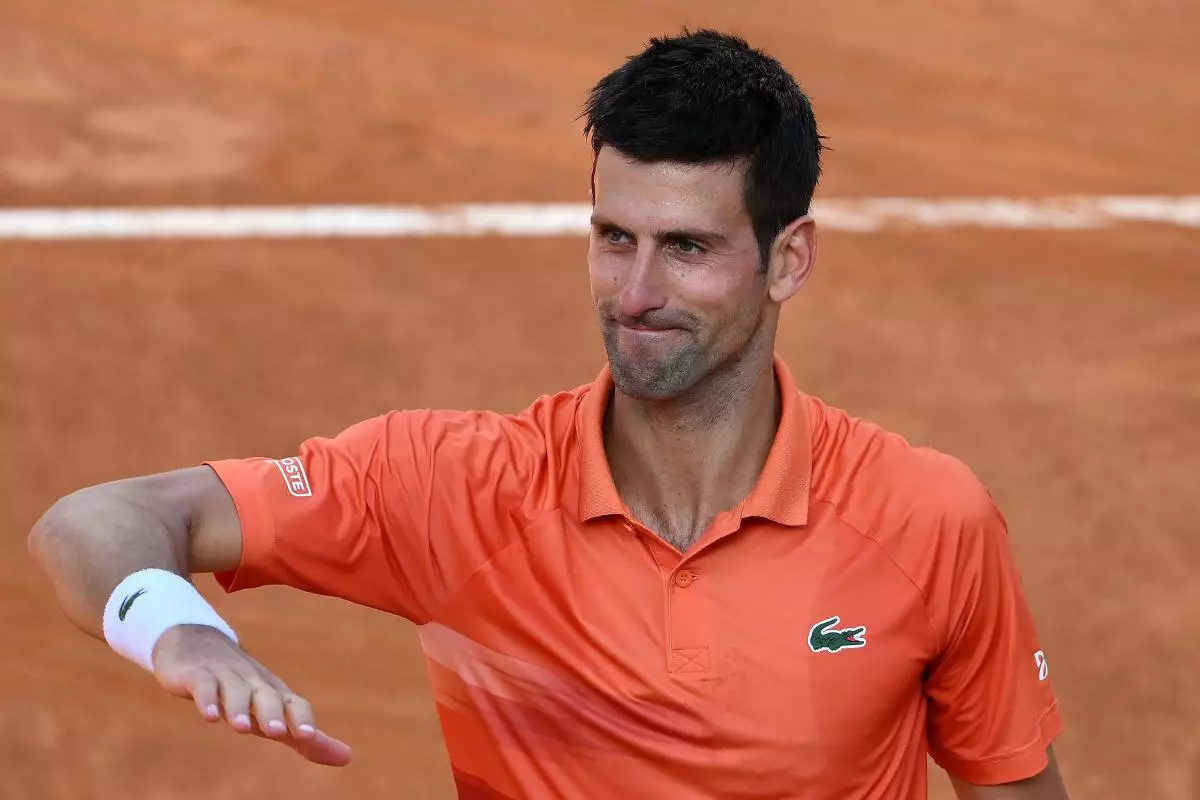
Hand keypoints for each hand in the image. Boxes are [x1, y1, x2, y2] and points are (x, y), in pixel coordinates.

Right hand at [151, 623, 351, 765]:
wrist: (195, 642)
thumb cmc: (244, 687)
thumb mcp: (274, 712)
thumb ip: (307, 739)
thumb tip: (347, 758)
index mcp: (274, 691)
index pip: (294, 702)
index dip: (300, 717)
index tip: (308, 735)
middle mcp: (253, 681)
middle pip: (266, 695)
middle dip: (272, 712)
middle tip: (276, 732)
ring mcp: (224, 675)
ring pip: (235, 689)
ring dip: (238, 707)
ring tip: (240, 727)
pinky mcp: (196, 674)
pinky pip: (203, 684)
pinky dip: (206, 698)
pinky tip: (209, 715)